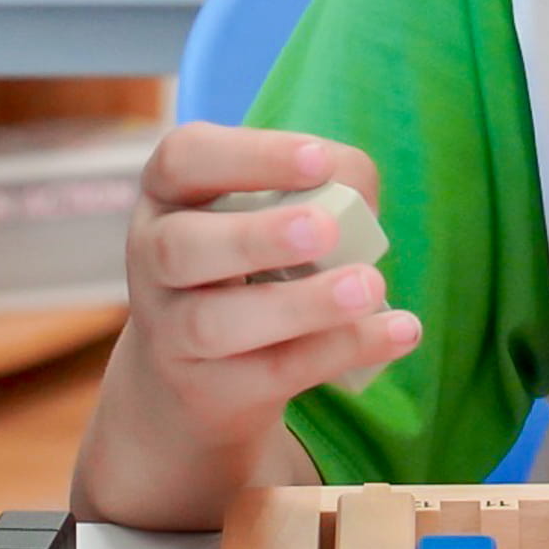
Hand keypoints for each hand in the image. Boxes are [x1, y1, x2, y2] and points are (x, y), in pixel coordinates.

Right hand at [111, 122, 411, 448]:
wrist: (190, 379)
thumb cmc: (248, 265)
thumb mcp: (271, 212)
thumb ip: (325, 186)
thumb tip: (360, 195)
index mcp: (168, 194)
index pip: (186, 159)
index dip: (250, 157)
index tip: (319, 161)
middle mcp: (153, 260)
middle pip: (181, 247)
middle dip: (255, 237)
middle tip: (326, 230)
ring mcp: (169, 333)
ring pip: (215, 323)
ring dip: (299, 305)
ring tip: (369, 288)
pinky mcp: (206, 391)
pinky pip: (269, 373)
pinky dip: (338, 351)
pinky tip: (396, 332)